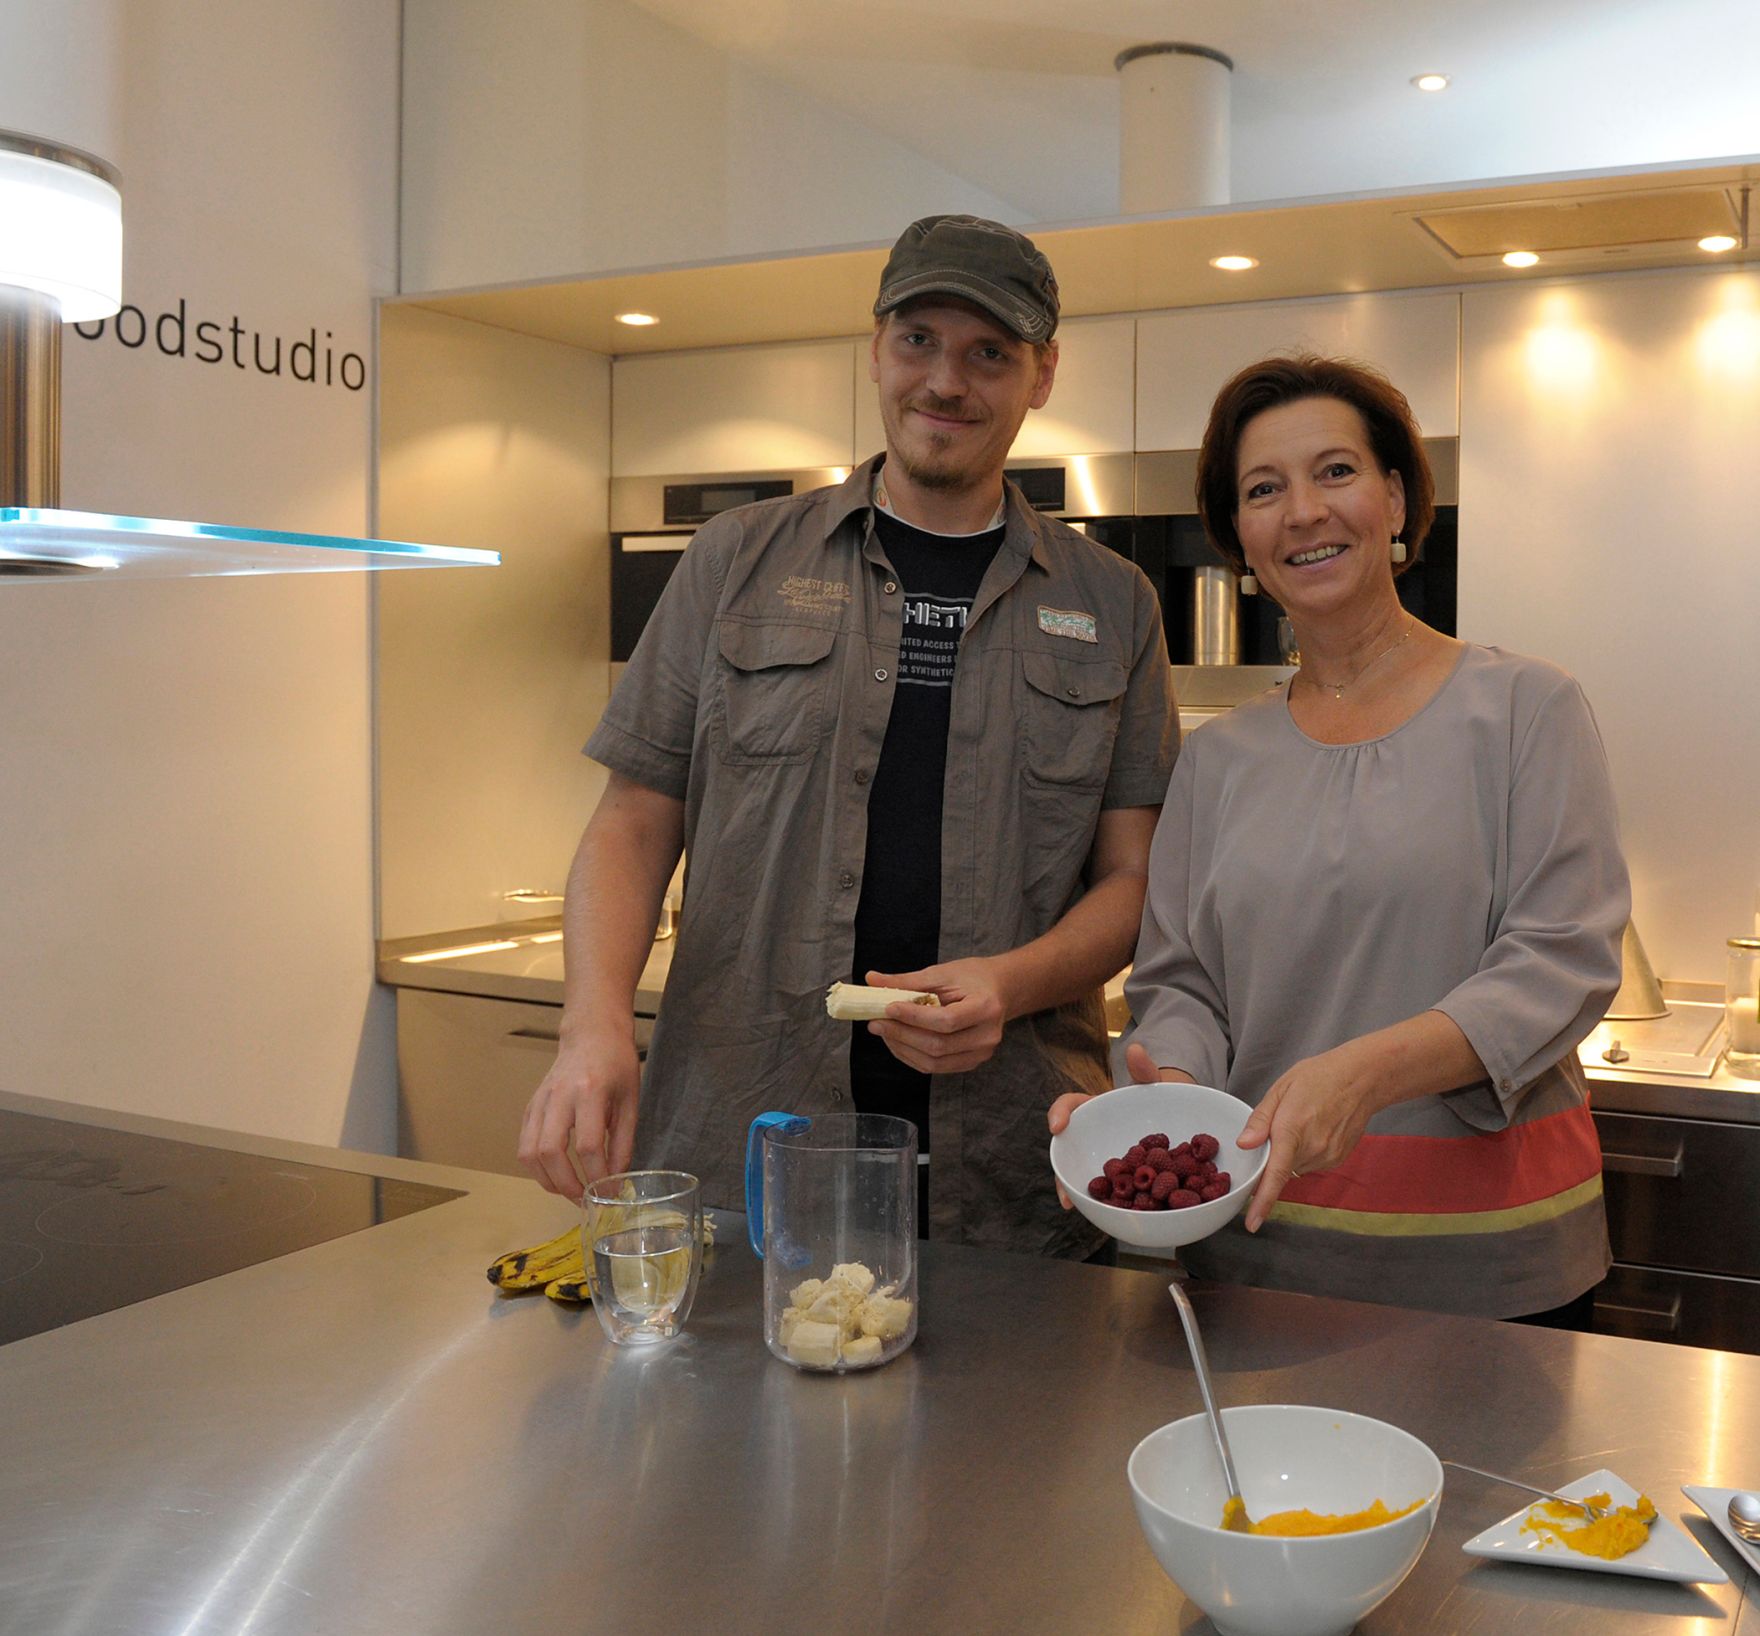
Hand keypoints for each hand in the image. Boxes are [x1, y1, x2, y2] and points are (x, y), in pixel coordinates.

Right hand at [517, 1033, 641, 1202]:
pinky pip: (524, 1144)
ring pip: (530, 1152)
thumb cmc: (617, 1065)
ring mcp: (539, 1101)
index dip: (598, 1176)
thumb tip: (616, 1179)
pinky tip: (555, 1175)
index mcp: (590, 1092)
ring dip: (547, 1180)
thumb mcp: (631, 1102)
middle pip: (551, 1151)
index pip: (588, 1145)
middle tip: (585, 1200)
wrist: (591, 1035)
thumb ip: (624, 1142)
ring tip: (569, 1192)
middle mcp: (559, 1096)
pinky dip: (536, 1167)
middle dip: (567, 1184)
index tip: (610, 1193)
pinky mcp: (530, 1106)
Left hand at [863, 960, 1009, 1075]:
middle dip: (902, 1035)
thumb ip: (907, 980)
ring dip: (903, 1048)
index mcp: (985, 1008)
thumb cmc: (972, 978)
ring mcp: (980, 1054)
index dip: (914, 1017)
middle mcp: (987, 1036)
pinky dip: (912, 1056)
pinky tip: (897, 1041)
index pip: (946, 1020)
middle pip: (938, 1046)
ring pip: (934, 1062)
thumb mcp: (942, 972)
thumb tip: (871, 979)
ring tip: (883, 1032)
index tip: (887, 1007)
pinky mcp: (971, 1063)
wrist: (1000, 991)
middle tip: (875, 1022)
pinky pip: (936, 1067)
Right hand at [1046, 1042, 1196, 1208]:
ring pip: (1087, 1177)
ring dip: (1081, 1194)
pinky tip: (1112, 1217)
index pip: (1069, 1105)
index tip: (1057, 1126)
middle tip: (1064, 1191)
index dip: (1059, 1113)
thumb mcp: (1152, 1082)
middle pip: (1069, 1152)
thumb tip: (1135, 1048)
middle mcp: (1094, 1136)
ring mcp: (1107, 1160)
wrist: (1179, 1116)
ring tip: (1077, 1207)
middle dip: (1063, 1173)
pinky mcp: (1122, 1179)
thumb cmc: (1158, 1096)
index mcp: (1095, 1108)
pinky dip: (1109, 1205)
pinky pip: (1111, 1192)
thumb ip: (1144, 1069)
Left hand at [1235, 1041, 1385, 1232]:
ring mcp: (1328, 1156)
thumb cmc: (1319, 1077)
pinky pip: (1311, 1164)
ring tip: (1302, 1122)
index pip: (1275, 1174)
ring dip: (1291, 1153)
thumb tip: (1243, 1145)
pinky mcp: (1338, 1159)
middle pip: (1280, 1169)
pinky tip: (1315, 1129)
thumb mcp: (1281, 1089)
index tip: (1252, 1223)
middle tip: (1281, 1125)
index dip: (1262, 1201)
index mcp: (1292, 1129)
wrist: (1362, 1079)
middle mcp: (1312, 1149)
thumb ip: (1260, 1119)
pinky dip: (1306, 1153)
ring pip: (1296, 1167)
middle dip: (1273, 1156)